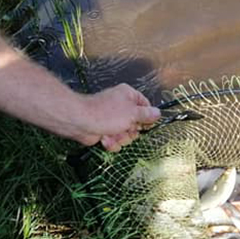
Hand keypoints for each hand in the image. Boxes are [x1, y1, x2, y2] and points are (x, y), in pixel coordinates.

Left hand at [46, 84, 163, 151]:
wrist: (81, 123)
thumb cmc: (106, 114)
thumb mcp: (132, 113)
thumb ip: (147, 115)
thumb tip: (159, 113)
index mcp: (128, 96)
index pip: (146, 106)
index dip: (147, 117)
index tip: (146, 124)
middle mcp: (121, 106)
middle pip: (137, 124)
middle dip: (131, 131)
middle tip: (125, 129)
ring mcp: (113, 120)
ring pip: (127, 135)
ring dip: (121, 138)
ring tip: (112, 134)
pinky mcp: (105, 131)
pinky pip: (116, 141)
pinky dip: (111, 142)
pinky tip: (105, 138)